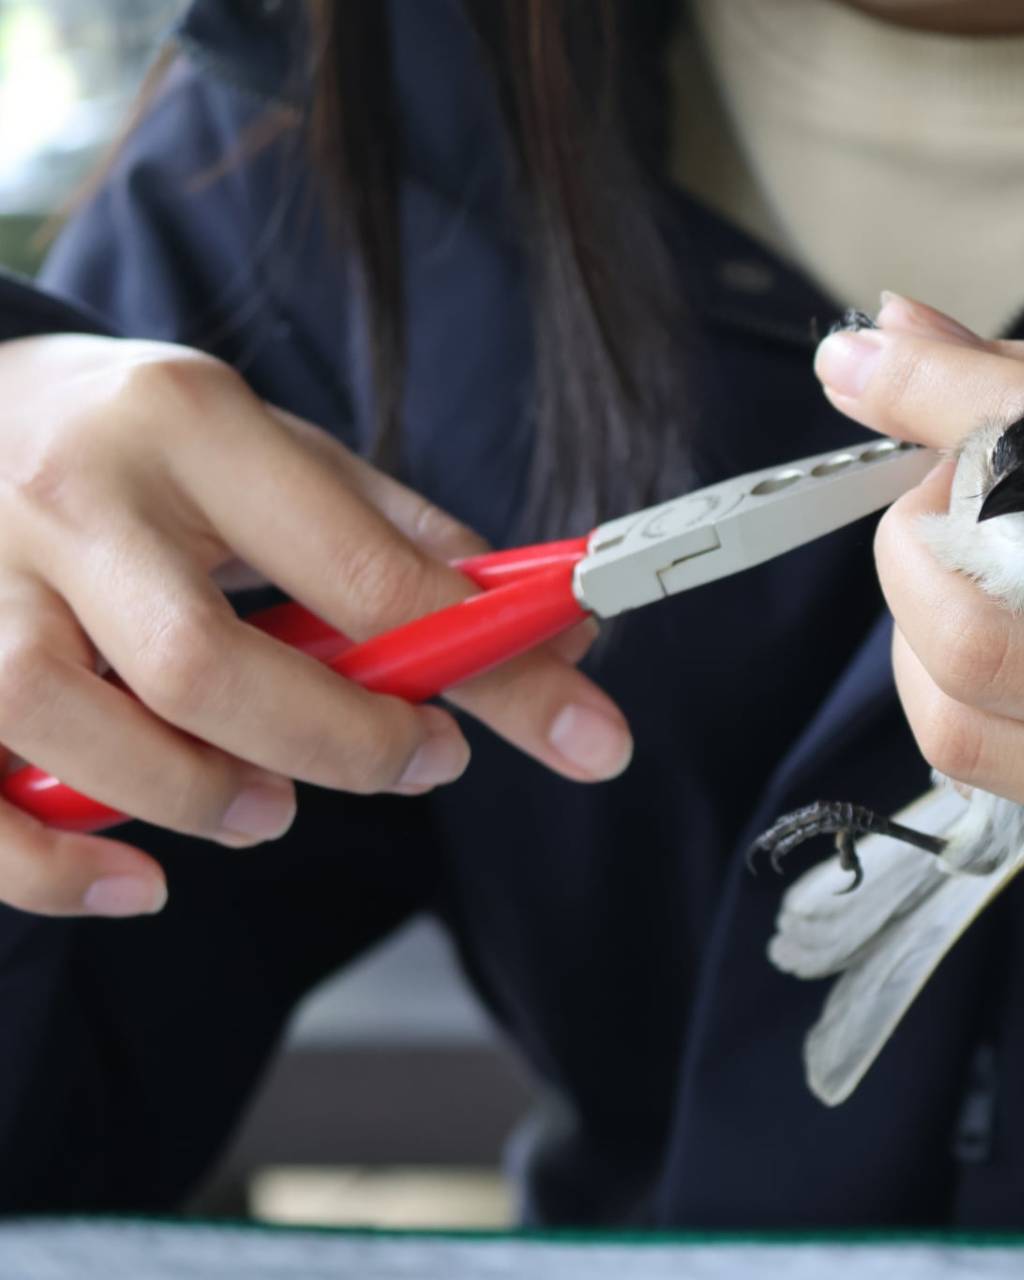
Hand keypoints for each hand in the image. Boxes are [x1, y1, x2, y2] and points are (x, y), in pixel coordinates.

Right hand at [0, 335, 631, 917]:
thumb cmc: (136, 439)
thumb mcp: (273, 445)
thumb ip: (403, 536)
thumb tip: (557, 631)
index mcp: (189, 425)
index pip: (360, 569)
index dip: (479, 666)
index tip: (575, 730)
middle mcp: (71, 500)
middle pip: (207, 667)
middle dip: (343, 745)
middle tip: (419, 763)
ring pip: (75, 729)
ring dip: (200, 799)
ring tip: (269, 809)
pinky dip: (55, 870)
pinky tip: (134, 884)